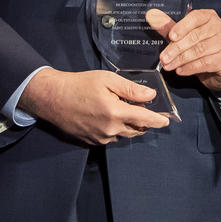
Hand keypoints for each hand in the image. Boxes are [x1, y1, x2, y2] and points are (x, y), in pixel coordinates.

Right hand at [19, 68, 170, 144]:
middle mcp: (110, 129)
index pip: (145, 120)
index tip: (167, 121)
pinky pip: (111, 137)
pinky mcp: (93, 142)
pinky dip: (116, 129)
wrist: (53, 98)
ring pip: (125, 135)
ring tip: (124, 110)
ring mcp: (101, 138)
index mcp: (116, 113)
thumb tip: (151, 96)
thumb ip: (131, 89)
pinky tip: (108, 117)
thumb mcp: (107, 79)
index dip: (158, 120)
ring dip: (129, 125)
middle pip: (137, 130)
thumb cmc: (79, 84)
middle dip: (144, 121)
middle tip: (142, 109)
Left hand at [148, 8, 220, 93]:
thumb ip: (169, 27)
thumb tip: (152, 15)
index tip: (170, 36)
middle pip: (195, 36)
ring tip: (168, 65)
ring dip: (180, 59)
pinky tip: (180, 70)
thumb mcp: (184, 37)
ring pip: (199, 50)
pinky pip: (205, 63)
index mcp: (208, 17)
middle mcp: (218, 27)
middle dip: (176, 48)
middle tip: (163, 58)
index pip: (195, 17)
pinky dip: (190, 68)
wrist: (220, 69)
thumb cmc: (201, 49)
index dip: (182, 27)